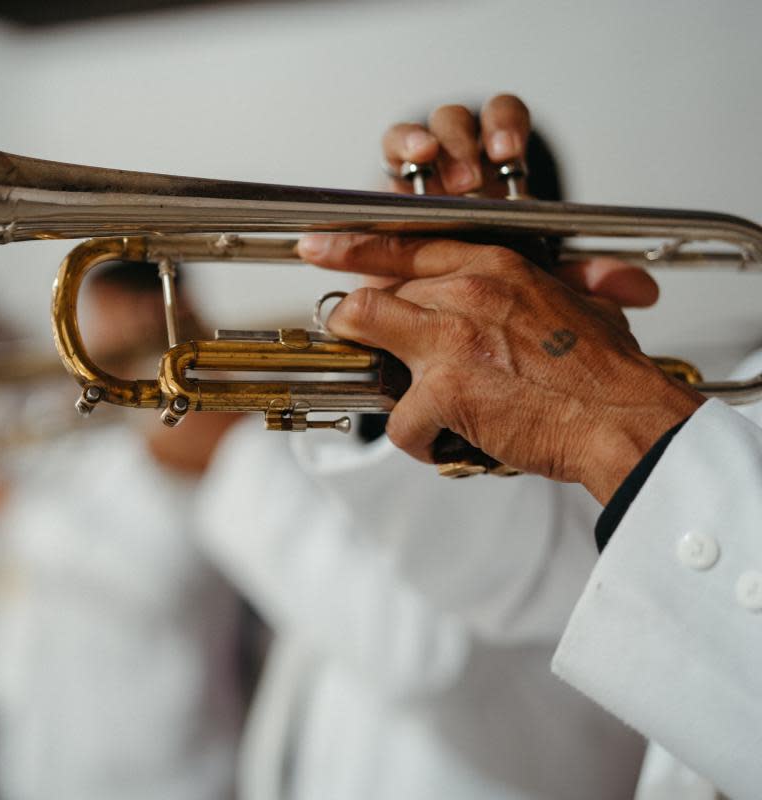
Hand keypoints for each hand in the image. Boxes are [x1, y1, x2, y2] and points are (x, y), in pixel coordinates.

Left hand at [298, 234, 703, 503]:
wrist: (626, 420)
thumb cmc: (605, 373)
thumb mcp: (576, 302)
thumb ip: (535, 289)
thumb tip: (518, 296)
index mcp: (494, 266)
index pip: (403, 245)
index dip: (351, 248)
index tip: (316, 247)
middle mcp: (465, 291)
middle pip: (373, 296)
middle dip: (365, 329)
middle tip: (377, 355)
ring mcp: (450, 339)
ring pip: (363, 332)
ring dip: (379, 374)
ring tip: (411, 402)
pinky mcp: (444, 391)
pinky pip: (398, 421)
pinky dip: (418, 441)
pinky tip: (446, 444)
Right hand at [381, 94, 659, 308]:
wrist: (432, 317)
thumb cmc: (479, 293)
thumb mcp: (533, 287)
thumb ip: (581, 282)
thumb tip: (639, 289)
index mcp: (496, 181)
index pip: (504, 126)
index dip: (506, 126)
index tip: (507, 153)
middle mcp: (459, 170)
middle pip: (464, 124)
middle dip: (469, 142)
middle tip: (472, 180)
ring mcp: (420, 179)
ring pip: (427, 131)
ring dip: (436, 146)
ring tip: (442, 177)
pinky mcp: (384, 194)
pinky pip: (390, 153)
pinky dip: (400, 150)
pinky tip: (408, 168)